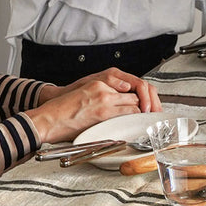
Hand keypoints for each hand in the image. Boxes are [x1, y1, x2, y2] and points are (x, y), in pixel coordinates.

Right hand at [27, 69, 161, 143]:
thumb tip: (125, 109)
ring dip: (144, 112)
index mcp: (102, 82)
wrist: (49, 118)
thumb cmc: (66, 111)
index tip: (152, 106)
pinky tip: (141, 123)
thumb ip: (107, 99)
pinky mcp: (103, 111)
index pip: (132, 85)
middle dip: (149, 104)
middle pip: (138, 92)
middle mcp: (105, 87)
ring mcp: (104, 98)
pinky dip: (137, 118)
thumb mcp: (88, 96)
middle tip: (156, 115)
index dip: (145, 96)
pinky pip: (129, 113)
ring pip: (136, 103)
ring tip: (150, 120)